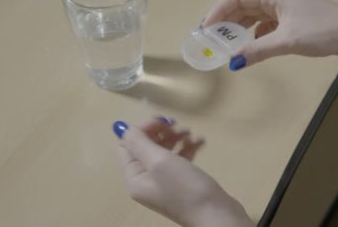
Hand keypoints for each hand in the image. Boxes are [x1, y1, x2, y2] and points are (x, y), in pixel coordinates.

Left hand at [115, 118, 253, 226]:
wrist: (216, 215)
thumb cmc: (185, 188)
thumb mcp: (158, 162)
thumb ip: (139, 143)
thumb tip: (120, 128)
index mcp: (135, 177)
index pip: (127, 146)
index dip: (142, 130)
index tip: (162, 122)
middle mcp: (146, 180)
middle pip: (146, 147)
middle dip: (161, 133)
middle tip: (178, 126)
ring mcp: (165, 182)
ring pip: (164, 151)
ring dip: (176, 138)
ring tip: (190, 134)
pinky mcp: (183, 182)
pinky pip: (180, 159)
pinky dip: (188, 147)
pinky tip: (200, 142)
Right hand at [203, 0, 337, 69]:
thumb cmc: (324, 31)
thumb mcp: (288, 41)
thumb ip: (258, 50)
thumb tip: (233, 62)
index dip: (217, 10)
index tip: (205, 29)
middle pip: (242, 4)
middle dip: (225, 21)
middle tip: (210, 40)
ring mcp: (285, 7)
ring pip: (253, 14)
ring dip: (238, 28)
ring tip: (225, 44)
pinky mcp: (292, 19)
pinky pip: (265, 23)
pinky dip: (254, 33)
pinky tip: (251, 46)